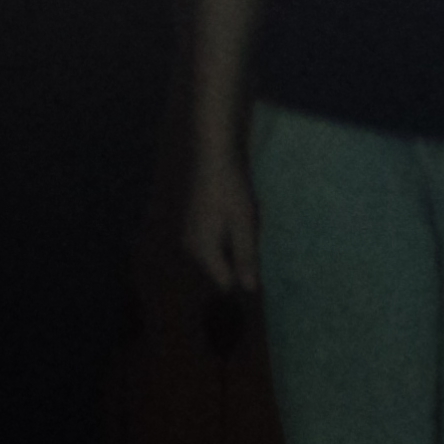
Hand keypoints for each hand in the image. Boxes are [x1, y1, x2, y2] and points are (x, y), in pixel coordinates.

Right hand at [186, 156, 260, 296]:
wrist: (210, 155)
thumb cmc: (229, 189)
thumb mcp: (244, 224)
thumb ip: (246, 258)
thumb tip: (250, 289)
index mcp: (203, 250)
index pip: (225, 282)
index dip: (244, 274)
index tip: (255, 254)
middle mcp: (190, 246)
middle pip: (219, 268)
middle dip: (238, 257)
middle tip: (251, 231)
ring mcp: (188, 233)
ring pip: (216, 252)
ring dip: (232, 242)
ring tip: (243, 218)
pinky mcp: (190, 221)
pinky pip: (211, 238)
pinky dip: (224, 231)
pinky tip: (232, 211)